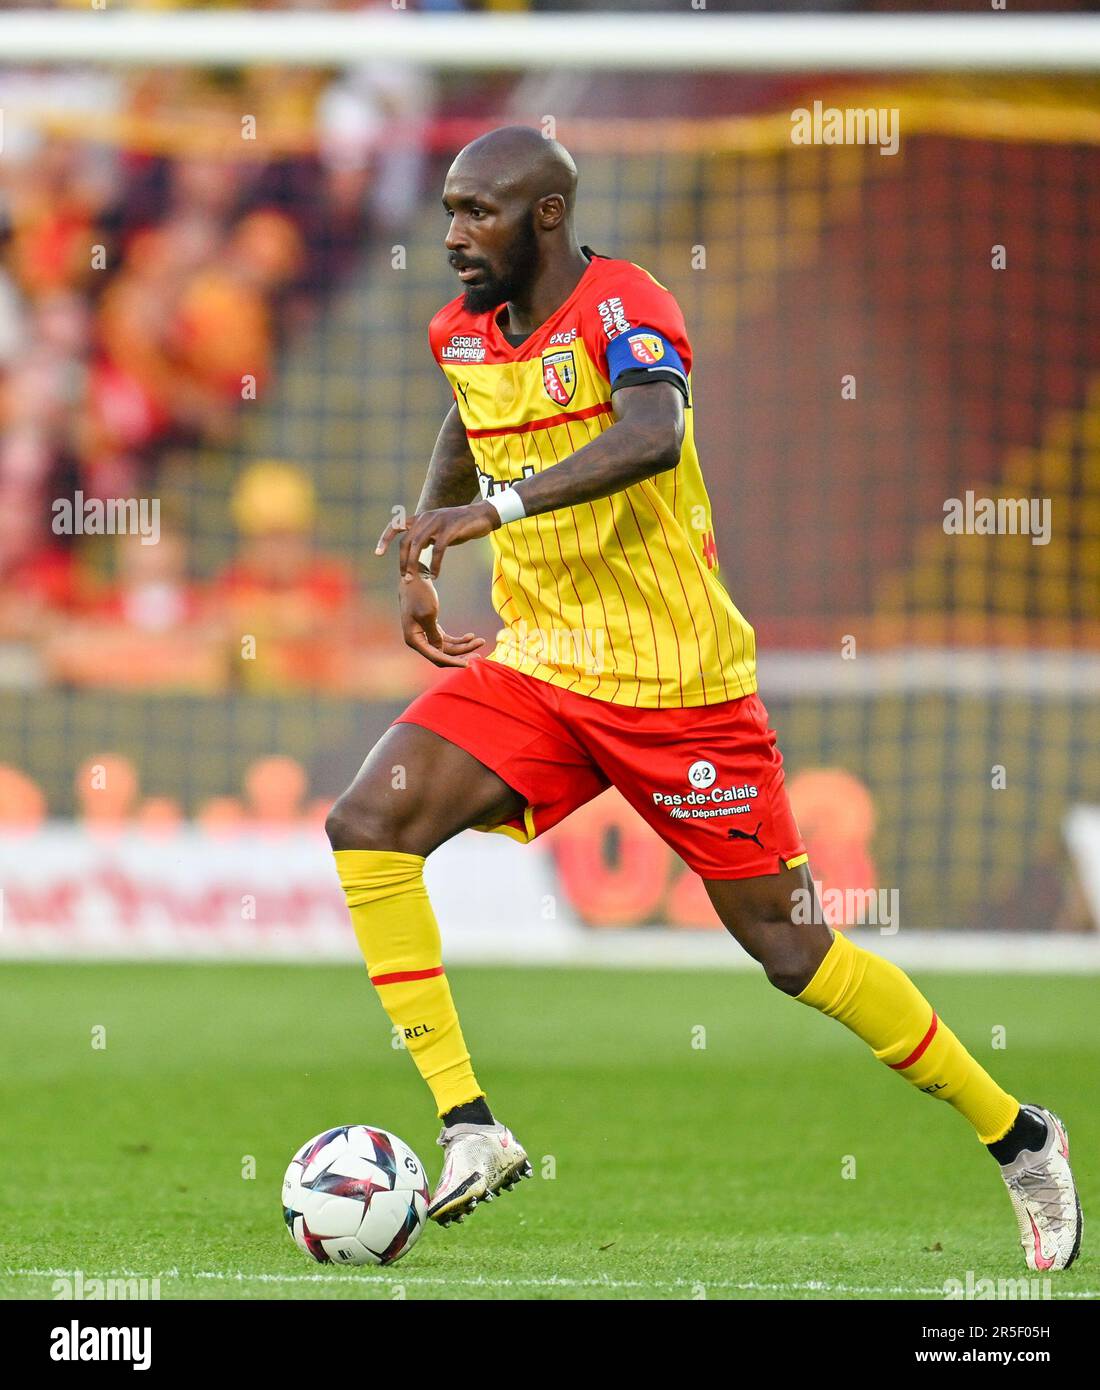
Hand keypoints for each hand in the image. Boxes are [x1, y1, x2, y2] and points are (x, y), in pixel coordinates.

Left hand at [376, 501, 499, 581]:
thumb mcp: (439, 530)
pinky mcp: (450, 529)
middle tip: (405, 578)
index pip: (396, 525)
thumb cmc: (460, 525)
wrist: (483, 515)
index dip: (385, 538)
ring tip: (415, 579)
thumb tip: (416, 552)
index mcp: (421, 518)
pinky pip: (438, 549)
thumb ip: (427, 538)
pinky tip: (435, 575)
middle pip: (406, 541)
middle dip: (403, 562)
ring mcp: (437, 522)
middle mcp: (426, 517)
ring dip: (414, 564)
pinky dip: (435, 564)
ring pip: (418, 545)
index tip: (378, 553)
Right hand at [394, 570, 485, 668]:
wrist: (415, 577)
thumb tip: (440, 651)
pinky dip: (459, 639)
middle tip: (480, 654)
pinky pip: (447, 639)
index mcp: (414, 640)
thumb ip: (434, 635)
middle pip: (443, 654)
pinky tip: (471, 636)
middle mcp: (418, 640)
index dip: (453, 662)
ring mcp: (425, 635)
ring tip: (481, 641)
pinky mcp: (432, 628)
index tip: (469, 665)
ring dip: (464, 646)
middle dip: (462, 654)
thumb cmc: (419, 594)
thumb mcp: (428, 614)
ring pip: (447, 647)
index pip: (436, 657)